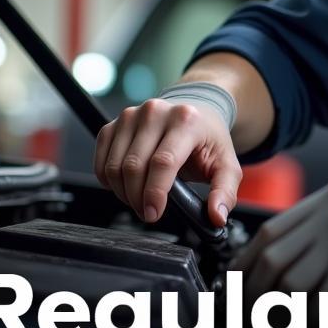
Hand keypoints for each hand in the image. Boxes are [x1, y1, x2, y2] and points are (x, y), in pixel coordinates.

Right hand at [94, 95, 241, 227]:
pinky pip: (101, 161)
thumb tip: (216, 216)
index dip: (154, 193)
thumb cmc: (207, 138)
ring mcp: (131, 115)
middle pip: (134, 166)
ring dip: (123, 192)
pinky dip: (109, 181)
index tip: (154, 213)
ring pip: (114, 166)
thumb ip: (225, 191)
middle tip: (149, 211)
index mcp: (186, 120)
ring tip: (140, 199)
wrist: (194, 111)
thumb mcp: (226, 164)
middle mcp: (156, 112)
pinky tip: (127, 185)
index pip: (162, 162)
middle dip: (138, 198)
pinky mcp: (113, 123)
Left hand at [231, 168, 327, 313]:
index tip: (237, 289)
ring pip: (298, 290)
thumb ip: (326, 223)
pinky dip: (318, 326)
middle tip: (251, 320)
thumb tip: (289, 261)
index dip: (245, 267)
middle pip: (275, 264)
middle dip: (256, 298)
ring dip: (282, 317)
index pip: (269, 234)